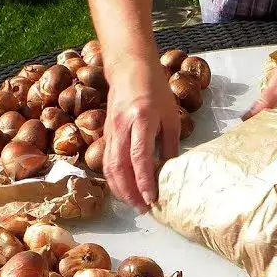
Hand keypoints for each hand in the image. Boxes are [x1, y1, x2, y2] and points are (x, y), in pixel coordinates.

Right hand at [103, 59, 180, 211]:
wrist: (129, 67)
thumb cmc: (154, 89)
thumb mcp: (170, 115)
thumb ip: (170, 144)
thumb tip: (170, 171)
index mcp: (142, 118)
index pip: (140, 156)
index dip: (145, 181)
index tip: (152, 198)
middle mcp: (122, 126)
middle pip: (120, 166)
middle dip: (130, 192)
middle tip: (143, 209)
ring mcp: (110, 130)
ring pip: (109, 166)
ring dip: (120, 189)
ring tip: (134, 203)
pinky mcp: (105, 133)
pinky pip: (106, 160)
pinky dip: (113, 178)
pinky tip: (123, 189)